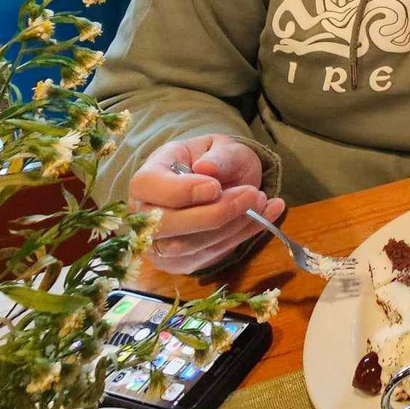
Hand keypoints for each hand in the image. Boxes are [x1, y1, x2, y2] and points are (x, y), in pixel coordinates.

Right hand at [129, 134, 285, 273]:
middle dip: (215, 214)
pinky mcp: (180, 262)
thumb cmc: (215, 160)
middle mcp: (144, 214)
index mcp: (148, 176)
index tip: (216, 187)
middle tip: (253, 194)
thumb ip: (219, 156)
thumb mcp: (223, 147)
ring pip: (190, 246)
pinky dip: (242, 236)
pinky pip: (209, 255)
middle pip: (167, 225)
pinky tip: (265, 215)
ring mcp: (159, 243)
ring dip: (233, 226)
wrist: (221, 182)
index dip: (181, 191)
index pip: (149, 187)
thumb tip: (206, 167)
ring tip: (262, 201)